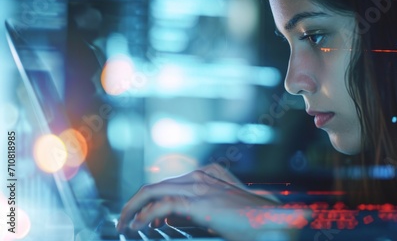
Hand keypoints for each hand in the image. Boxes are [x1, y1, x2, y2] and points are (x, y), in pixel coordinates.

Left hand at [116, 164, 301, 240]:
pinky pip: (161, 206)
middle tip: (122, 220)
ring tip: (123, 224)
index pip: (169, 183)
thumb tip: (172, 218)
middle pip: (155, 185)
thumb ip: (198, 208)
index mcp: (208, 173)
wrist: (270, 222)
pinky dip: (144, 215)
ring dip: (132, 208)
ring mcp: (199, 186)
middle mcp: (201, 175)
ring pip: (152, 191)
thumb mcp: (221, 209)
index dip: (149, 199)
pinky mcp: (198, 202)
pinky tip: (137, 225)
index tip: (140, 216)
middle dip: (134, 203)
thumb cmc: (251, 219)